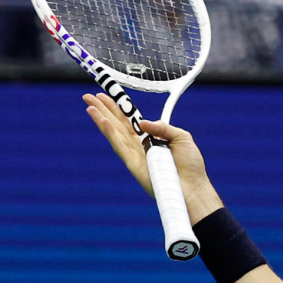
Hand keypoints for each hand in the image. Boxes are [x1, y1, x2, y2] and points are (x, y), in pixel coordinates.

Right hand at [83, 93, 222, 223]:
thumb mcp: (181, 137)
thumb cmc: (190, 165)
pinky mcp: (133, 165)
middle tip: (88, 96)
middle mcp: (140, 145)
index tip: (106, 95)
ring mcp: (135, 155)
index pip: (130, 119)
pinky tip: (103, 121)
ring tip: (89, 106)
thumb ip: (163, 127)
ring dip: (101, 119)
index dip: (118, 107)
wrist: (193, 188)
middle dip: (103, 109)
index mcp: (151, 137)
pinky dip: (111, 133)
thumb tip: (143, 122)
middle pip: (118, 123)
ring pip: (114, 133)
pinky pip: (120, 146)